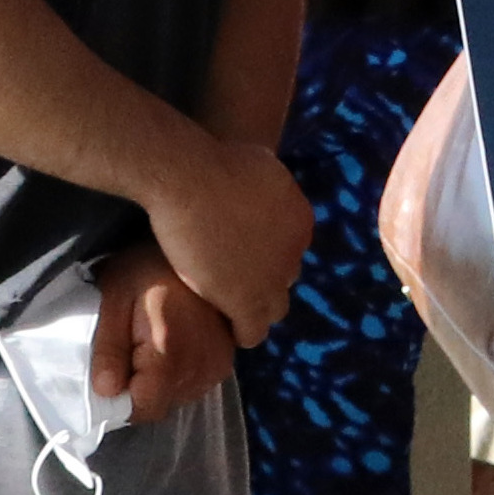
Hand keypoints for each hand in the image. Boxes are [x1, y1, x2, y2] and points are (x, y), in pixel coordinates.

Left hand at [88, 242, 241, 420]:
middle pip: (162, 405)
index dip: (121, 401)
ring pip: (179, 397)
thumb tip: (106, 392)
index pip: (144, 409)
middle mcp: (203, 367)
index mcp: (171, 355)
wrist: (202, 244)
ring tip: (152, 343)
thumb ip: (109, 348)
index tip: (111, 374)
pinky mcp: (228, 359)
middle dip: (140, 390)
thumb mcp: (114, 300)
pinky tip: (172, 343)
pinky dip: (178, 374)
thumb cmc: (147, 268)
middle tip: (130, 350)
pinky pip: (195, 384)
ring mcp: (220, 365)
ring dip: (160, 382)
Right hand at [152, 138, 313, 349]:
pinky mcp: (247, 300)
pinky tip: (232, 333)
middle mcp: (296, 251)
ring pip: (274, 307)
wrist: (193, 179)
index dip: (264, 255)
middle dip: (262, 279)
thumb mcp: (259, 163)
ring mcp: (274, 279)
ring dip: (255, 308)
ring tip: (233, 311)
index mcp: (300, 221)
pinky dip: (244, 333)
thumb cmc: (216, 161)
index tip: (241, 257)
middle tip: (232, 281)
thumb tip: (263, 176)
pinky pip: (254, 329)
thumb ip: (267, 182)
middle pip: (283, 276)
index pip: (287, 249)